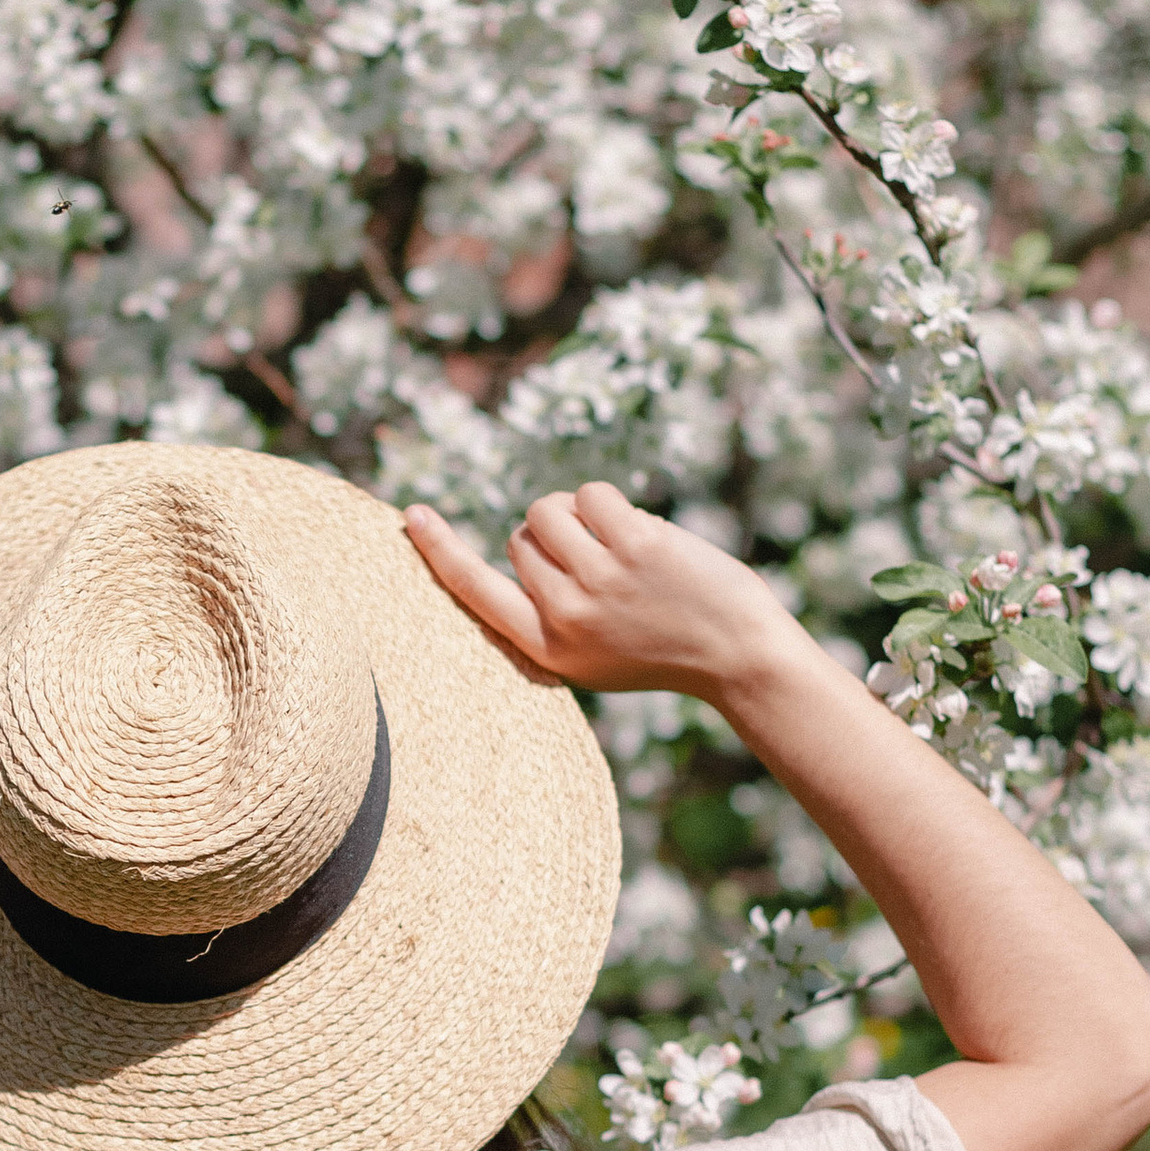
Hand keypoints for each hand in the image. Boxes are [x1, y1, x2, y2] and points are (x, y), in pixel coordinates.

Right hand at [406, 483, 801, 705]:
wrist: (738, 656)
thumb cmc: (667, 648)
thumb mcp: (595, 650)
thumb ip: (556, 607)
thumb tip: (531, 536)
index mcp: (546, 648)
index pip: (476, 593)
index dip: (441, 552)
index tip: (411, 518)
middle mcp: (564, 615)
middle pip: (522, 537)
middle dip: (554, 534)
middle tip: (602, 561)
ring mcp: (598, 579)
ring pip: (549, 510)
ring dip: (578, 511)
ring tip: (618, 541)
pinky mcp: (633, 546)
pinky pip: (592, 494)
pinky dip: (611, 502)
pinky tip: (642, 532)